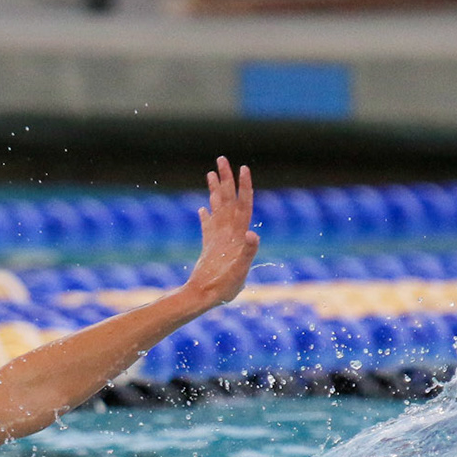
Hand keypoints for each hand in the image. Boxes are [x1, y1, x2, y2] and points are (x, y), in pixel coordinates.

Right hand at [184, 156, 258, 308]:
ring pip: (218, 209)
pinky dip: (206, 216)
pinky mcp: (209, 247)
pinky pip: (208, 227)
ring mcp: (219, 239)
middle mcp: (230, 233)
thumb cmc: (224, 288)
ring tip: (210, 173)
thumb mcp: (239, 270)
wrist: (206, 298)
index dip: (244, 186)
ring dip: (215, 191)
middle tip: (221, 158)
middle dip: (226, 179)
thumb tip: (253, 233)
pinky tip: (202, 208)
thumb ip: (247, 252)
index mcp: (238, 235)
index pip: (243, 204)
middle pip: (229, 200)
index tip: (242, 168)